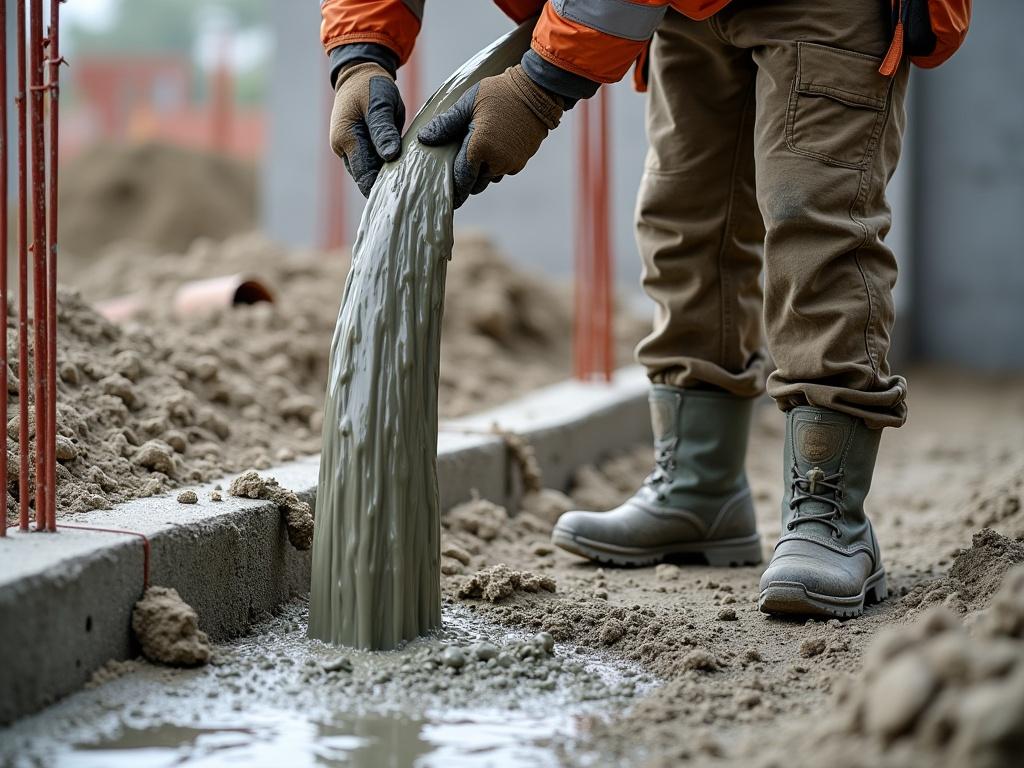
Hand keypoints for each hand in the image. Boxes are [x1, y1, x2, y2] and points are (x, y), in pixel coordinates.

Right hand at [330, 62, 405, 196]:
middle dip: (386, 186)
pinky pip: (373, 164)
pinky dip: (387, 168)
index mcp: (346, 139)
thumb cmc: (371, 86)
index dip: (381, 187)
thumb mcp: (381, 104)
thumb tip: (390, 156)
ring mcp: (349, 150)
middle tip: (412, 194)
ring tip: (411, 186)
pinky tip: (405, 172)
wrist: (359, 75)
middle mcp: (344, 149)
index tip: (403, 197)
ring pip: (369, 173)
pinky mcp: (358, 149)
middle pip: (366, 177)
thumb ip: (384, 130)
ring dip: (387, 177)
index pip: (364, 174)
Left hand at [417, 65, 562, 207]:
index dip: (454, 191)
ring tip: (478, 152)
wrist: (537, 91)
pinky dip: (496, 164)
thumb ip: (446, 124)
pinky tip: (494, 146)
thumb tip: (424, 139)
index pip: (461, 180)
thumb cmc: (499, 93)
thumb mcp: (468, 103)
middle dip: (467, 179)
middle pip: (475, 183)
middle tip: (458, 169)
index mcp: (479, 148)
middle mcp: (496, 162)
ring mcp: (511, 163)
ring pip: (490, 177)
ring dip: (482, 171)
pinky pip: (504, 170)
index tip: (448, 199)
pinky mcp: (522, 161)